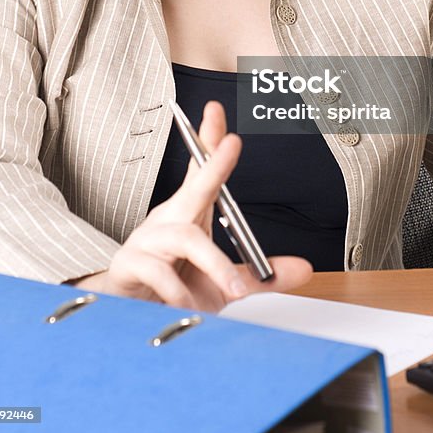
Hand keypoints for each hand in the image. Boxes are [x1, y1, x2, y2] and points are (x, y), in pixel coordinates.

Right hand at [72, 101, 312, 309]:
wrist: (130, 322)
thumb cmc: (170, 294)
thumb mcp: (222, 286)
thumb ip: (260, 276)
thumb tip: (303, 269)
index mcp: (189, 216)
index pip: (200, 172)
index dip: (209, 140)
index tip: (217, 111)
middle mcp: (168, 221)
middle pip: (193, 187)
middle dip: (214, 165)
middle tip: (232, 143)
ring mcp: (147, 241)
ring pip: (184, 237)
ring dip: (214, 264)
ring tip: (229, 289)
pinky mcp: (129, 266)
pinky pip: (156, 270)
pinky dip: (177, 291)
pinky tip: (184, 304)